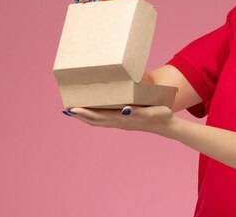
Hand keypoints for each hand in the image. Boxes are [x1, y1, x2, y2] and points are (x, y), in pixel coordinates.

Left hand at [62, 105, 177, 136]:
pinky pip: (106, 120)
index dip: (86, 113)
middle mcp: (120, 122)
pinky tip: (94, 112)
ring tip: (75, 112)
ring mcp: (122, 123)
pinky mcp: (125, 121)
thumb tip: (124, 109)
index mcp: (123, 119)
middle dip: (81, 116)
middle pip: (95, 120)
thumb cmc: (161, 116)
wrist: (168, 126)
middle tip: (67, 110)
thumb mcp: (151, 112)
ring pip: (99, 121)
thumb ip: (138, 111)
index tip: (73, 109)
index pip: (100, 116)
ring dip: (86, 117)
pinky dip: (96, 117)